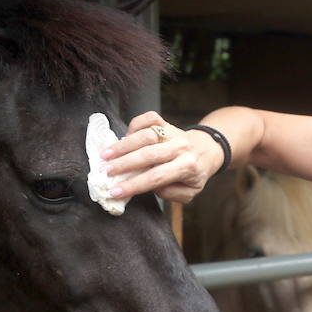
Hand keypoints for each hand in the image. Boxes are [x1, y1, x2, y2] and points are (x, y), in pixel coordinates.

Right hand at [97, 112, 223, 203]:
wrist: (206, 150)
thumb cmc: (193, 174)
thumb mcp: (188, 192)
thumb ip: (171, 193)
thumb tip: (152, 186)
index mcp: (187, 167)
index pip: (156, 177)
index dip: (134, 185)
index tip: (114, 192)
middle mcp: (181, 147)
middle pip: (149, 154)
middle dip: (124, 164)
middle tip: (105, 172)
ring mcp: (173, 132)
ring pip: (146, 135)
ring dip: (123, 145)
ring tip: (105, 155)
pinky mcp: (166, 122)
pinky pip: (149, 118)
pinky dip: (134, 125)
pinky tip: (122, 137)